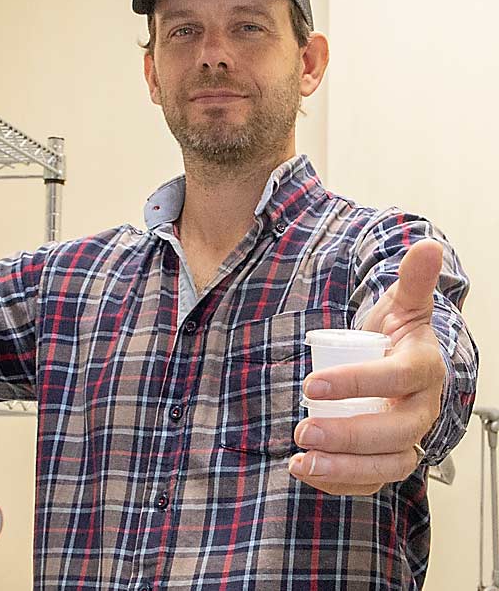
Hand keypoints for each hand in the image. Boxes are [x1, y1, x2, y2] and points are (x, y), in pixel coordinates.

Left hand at [289, 238, 446, 494]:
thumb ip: (411, 280)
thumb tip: (426, 245)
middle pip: (393, 432)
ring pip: (387, 465)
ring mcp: (409, 439)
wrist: (402, 367)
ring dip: (343, 468)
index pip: (394, 380)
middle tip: (302, 430)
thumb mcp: (403, 306)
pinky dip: (341, 483)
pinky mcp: (391, 460)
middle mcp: (422, 411)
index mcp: (423, 370)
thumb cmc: (398, 337)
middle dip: (348, 435)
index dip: (356, 383)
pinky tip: (307, 473)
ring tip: (301, 461)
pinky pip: (373, 481)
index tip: (310, 384)